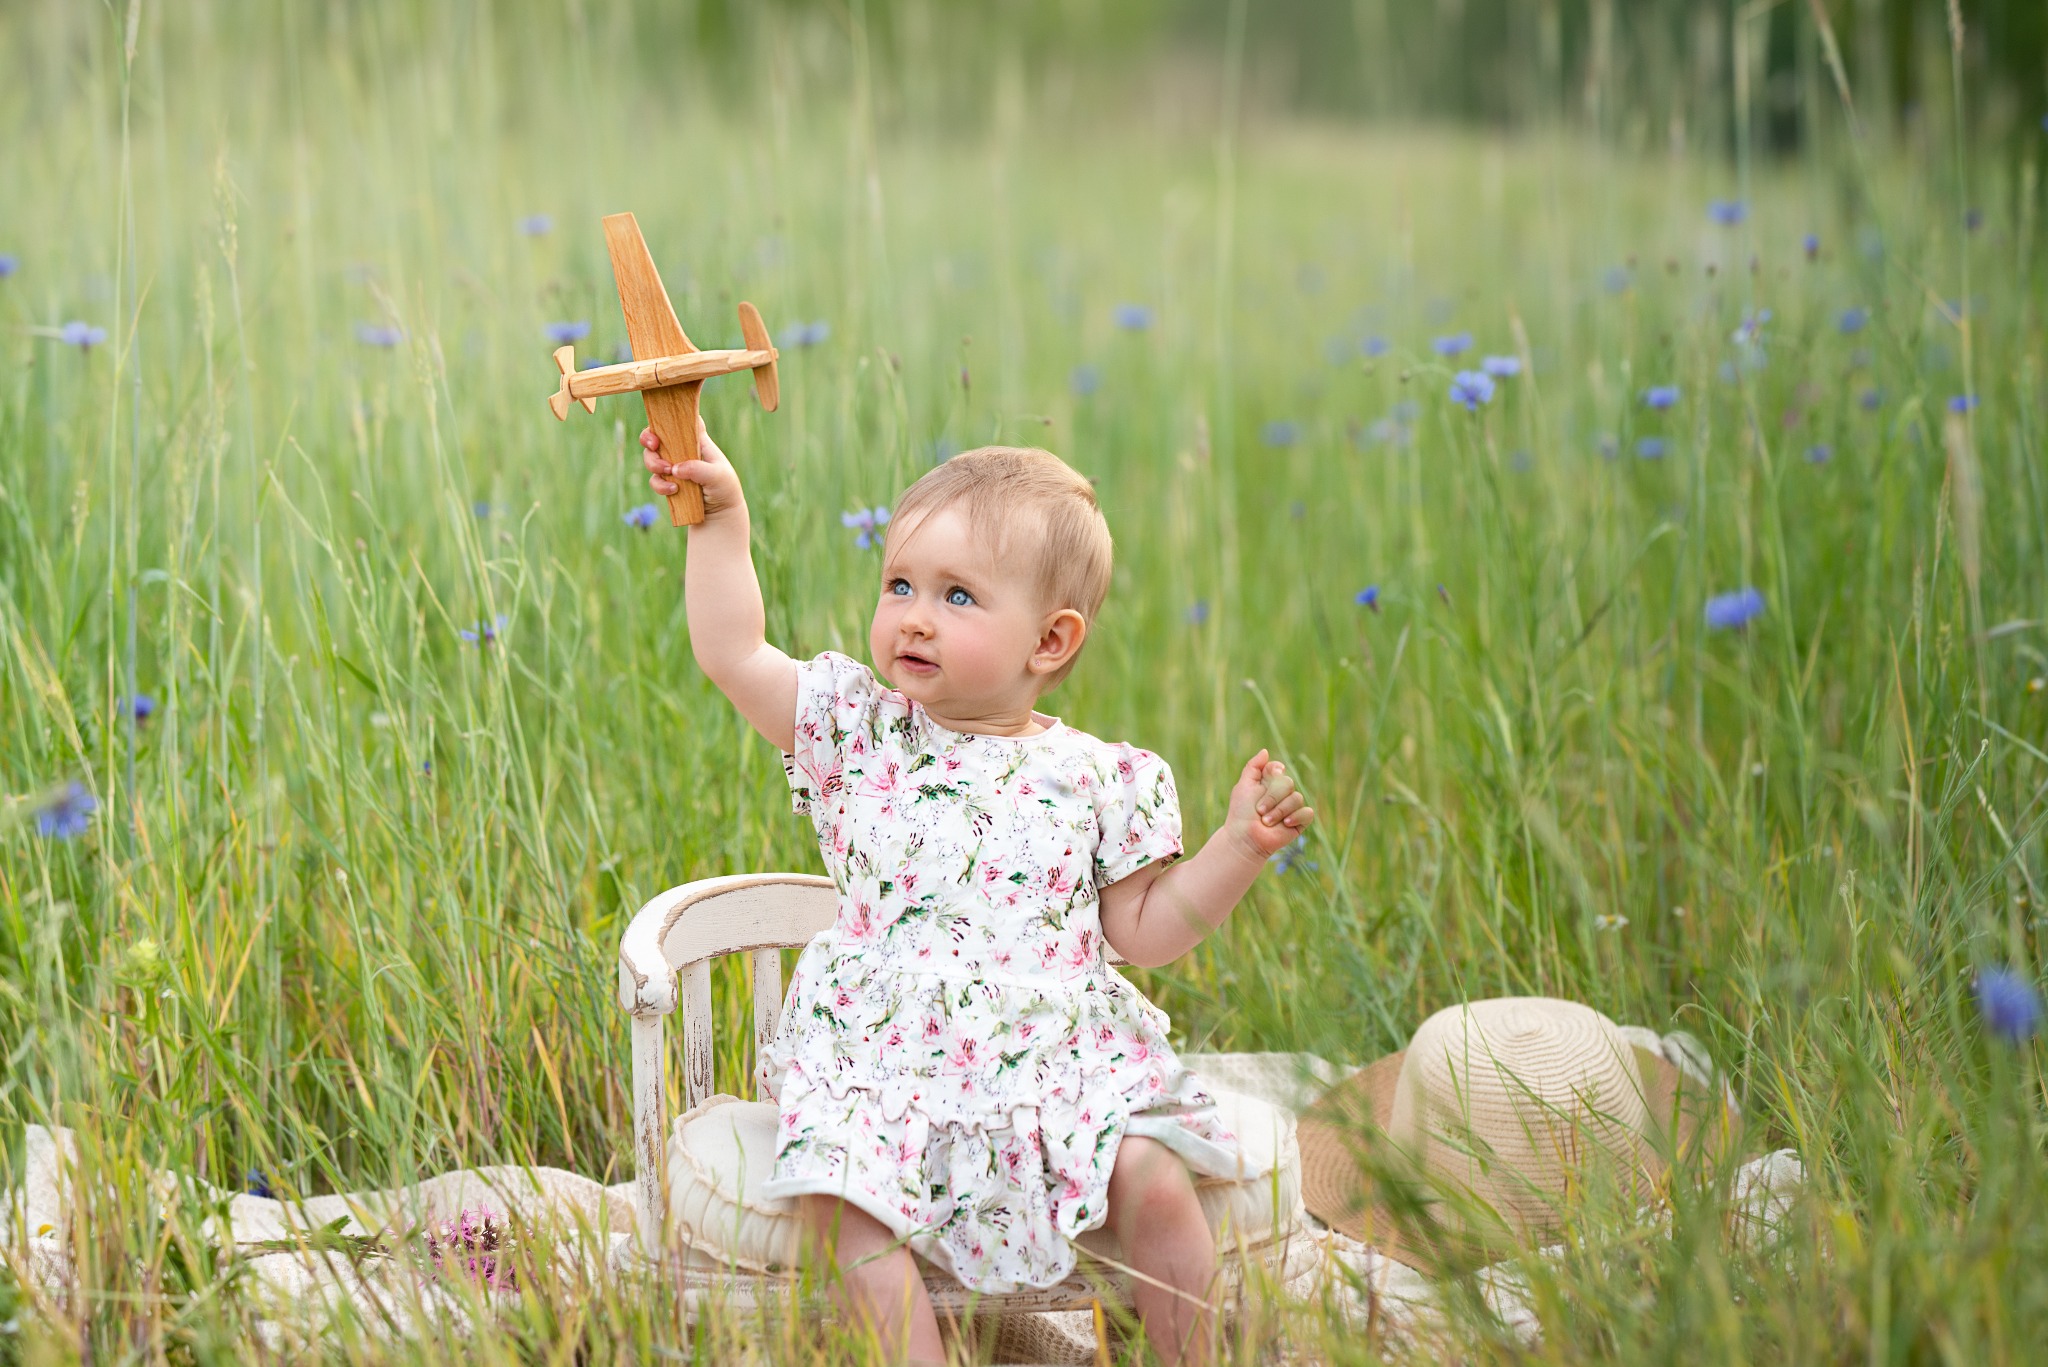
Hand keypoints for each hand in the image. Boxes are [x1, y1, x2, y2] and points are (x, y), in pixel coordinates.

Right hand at [641, 416, 744, 521]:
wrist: (721, 514)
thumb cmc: (725, 488)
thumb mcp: (717, 476)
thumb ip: (698, 469)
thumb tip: (675, 468)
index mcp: (698, 441)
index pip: (684, 420)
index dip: (671, 415)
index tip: (662, 421)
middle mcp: (683, 450)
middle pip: (657, 435)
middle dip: (648, 438)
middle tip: (653, 446)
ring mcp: (674, 466)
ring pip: (651, 457)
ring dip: (653, 463)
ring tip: (668, 472)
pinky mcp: (668, 482)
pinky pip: (654, 480)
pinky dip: (659, 485)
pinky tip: (674, 490)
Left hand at [1226, 749, 1314, 863]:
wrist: (1245, 838)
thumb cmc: (1241, 813)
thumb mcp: (1243, 786)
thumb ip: (1253, 767)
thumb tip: (1265, 751)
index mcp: (1269, 783)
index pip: (1278, 769)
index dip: (1274, 773)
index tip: (1265, 781)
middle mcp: (1282, 793)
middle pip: (1288, 783)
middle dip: (1272, 797)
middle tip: (1259, 810)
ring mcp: (1291, 807)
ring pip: (1296, 798)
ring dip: (1279, 811)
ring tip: (1266, 822)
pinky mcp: (1300, 821)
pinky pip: (1307, 813)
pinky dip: (1295, 817)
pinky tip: (1284, 824)